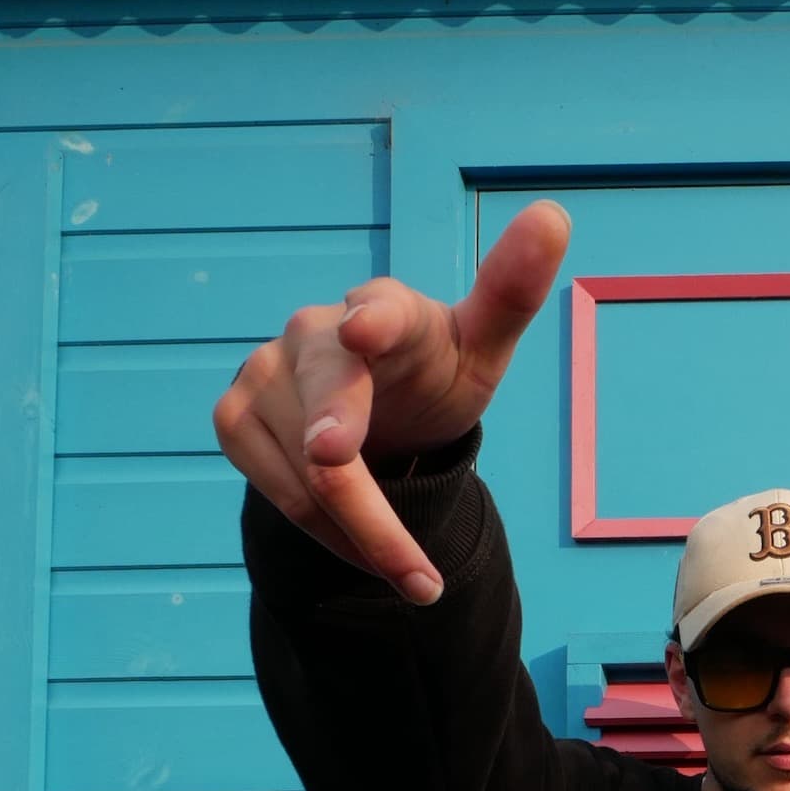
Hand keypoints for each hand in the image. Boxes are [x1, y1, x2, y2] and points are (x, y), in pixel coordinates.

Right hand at [211, 198, 571, 602]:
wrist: (379, 411)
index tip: (365, 330)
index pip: (380, 310)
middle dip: (336, 441)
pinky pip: (279, 494)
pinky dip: (328, 536)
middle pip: (332, 406)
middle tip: (335, 461)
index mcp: (388, 309)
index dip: (374, 320)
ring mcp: (266, 371)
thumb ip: (511, 292)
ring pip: (307, 472)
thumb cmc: (435, 372)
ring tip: (416, 575)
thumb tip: (555, 215)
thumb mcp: (482, 346)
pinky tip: (362, 547)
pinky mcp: (235, 417)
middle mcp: (317, 331)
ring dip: (364, 535)